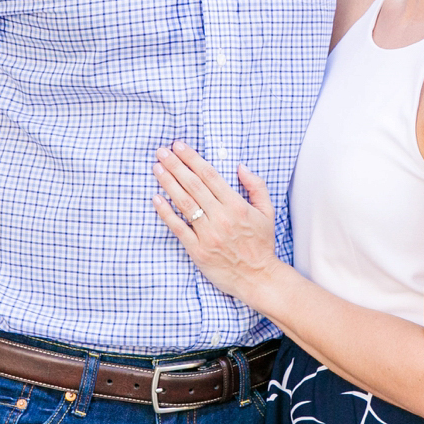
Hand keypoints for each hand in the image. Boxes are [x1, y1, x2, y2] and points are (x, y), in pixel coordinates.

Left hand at [151, 141, 281, 305]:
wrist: (259, 278)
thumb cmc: (262, 244)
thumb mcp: (267, 212)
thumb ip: (256, 186)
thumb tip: (240, 166)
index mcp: (237, 205)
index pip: (210, 175)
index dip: (192, 158)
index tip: (179, 146)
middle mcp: (221, 217)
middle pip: (193, 185)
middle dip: (176, 165)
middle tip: (162, 151)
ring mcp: (208, 234)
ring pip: (184, 203)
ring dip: (168, 183)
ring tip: (157, 168)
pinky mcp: (197, 251)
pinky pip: (178, 228)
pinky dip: (166, 213)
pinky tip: (156, 199)